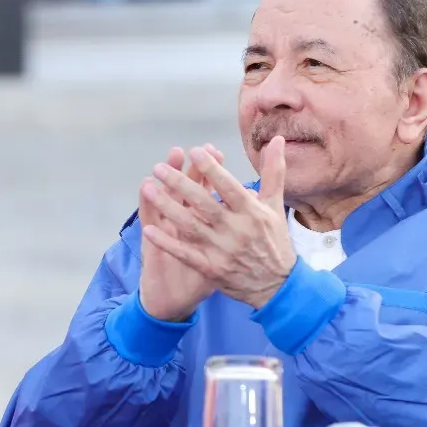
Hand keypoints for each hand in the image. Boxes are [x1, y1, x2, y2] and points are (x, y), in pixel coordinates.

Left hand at [141, 137, 296, 309]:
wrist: (277, 287)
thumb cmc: (274, 241)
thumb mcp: (276, 205)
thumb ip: (274, 172)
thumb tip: (277, 139)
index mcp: (252, 212)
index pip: (229, 187)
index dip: (212, 169)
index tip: (195, 150)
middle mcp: (237, 230)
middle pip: (205, 204)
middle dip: (181, 184)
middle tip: (159, 167)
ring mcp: (223, 251)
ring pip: (191, 226)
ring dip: (168, 208)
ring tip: (149, 190)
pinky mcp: (212, 269)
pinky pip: (186, 254)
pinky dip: (168, 243)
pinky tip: (149, 230)